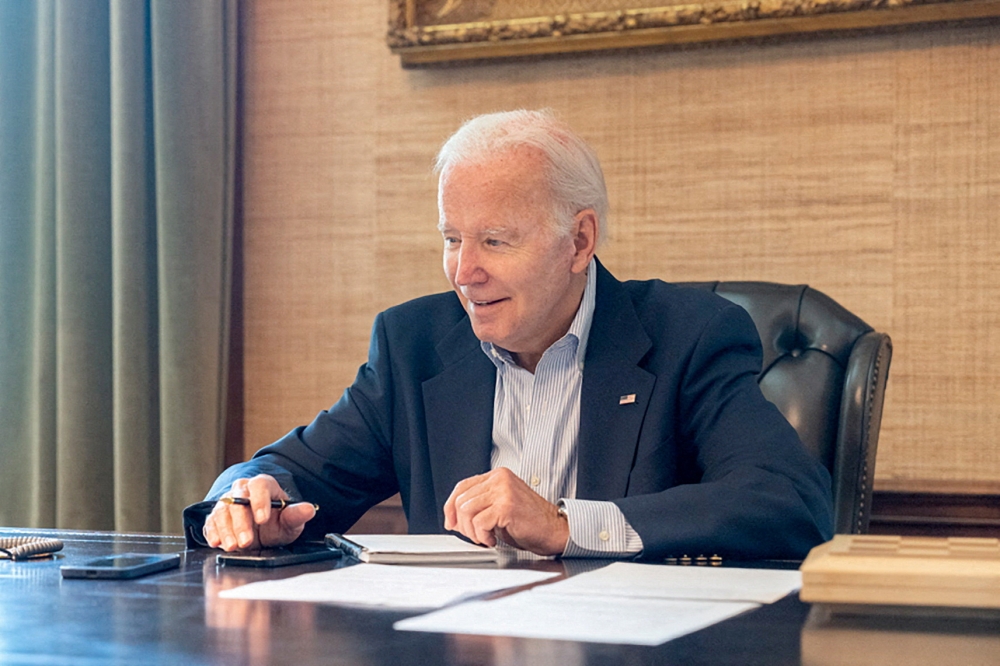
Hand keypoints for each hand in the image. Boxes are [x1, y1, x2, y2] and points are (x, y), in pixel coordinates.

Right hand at [202, 474, 315, 551]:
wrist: (262, 531)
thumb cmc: (276, 522)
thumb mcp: (289, 522)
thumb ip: (297, 515)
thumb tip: (309, 509)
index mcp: (264, 486)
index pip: (260, 486)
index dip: (260, 501)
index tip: (263, 519)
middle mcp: (243, 490)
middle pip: (238, 499)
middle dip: (241, 522)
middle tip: (246, 541)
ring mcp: (227, 502)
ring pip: (222, 511)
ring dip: (226, 530)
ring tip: (232, 546)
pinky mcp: (216, 517)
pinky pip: (210, 521)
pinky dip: (212, 532)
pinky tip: (216, 542)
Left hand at [442, 468, 568, 555]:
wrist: (555, 530)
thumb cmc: (531, 522)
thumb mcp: (500, 507)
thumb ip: (480, 506)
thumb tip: (453, 518)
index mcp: (498, 476)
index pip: (462, 486)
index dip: (451, 506)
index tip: (451, 522)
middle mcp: (500, 479)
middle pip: (461, 499)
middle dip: (462, 523)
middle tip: (474, 535)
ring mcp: (503, 491)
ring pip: (466, 510)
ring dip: (472, 531)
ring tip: (485, 538)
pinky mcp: (506, 506)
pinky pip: (479, 522)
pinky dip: (482, 536)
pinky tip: (493, 540)